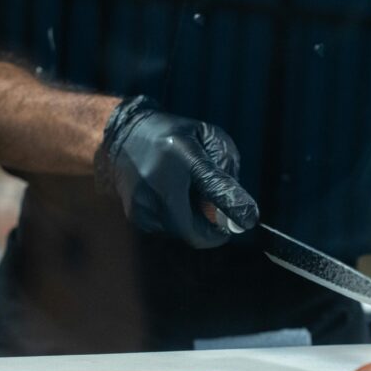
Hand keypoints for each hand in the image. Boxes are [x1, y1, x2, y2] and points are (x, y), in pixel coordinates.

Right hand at [95, 96, 258, 247]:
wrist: (123, 138)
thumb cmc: (173, 137)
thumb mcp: (207, 137)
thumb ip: (226, 166)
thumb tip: (238, 204)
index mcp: (182, 155)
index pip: (214, 188)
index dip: (234, 208)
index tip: (247, 220)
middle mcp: (158, 184)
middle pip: (196, 230)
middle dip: (213, 229)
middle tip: (220, 215)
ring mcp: (143, 205)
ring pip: (183, 233)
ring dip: (194, 223)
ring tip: (186, 194)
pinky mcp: (136, 217)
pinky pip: (168, 231)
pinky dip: (177, 221)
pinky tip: (170, 198)